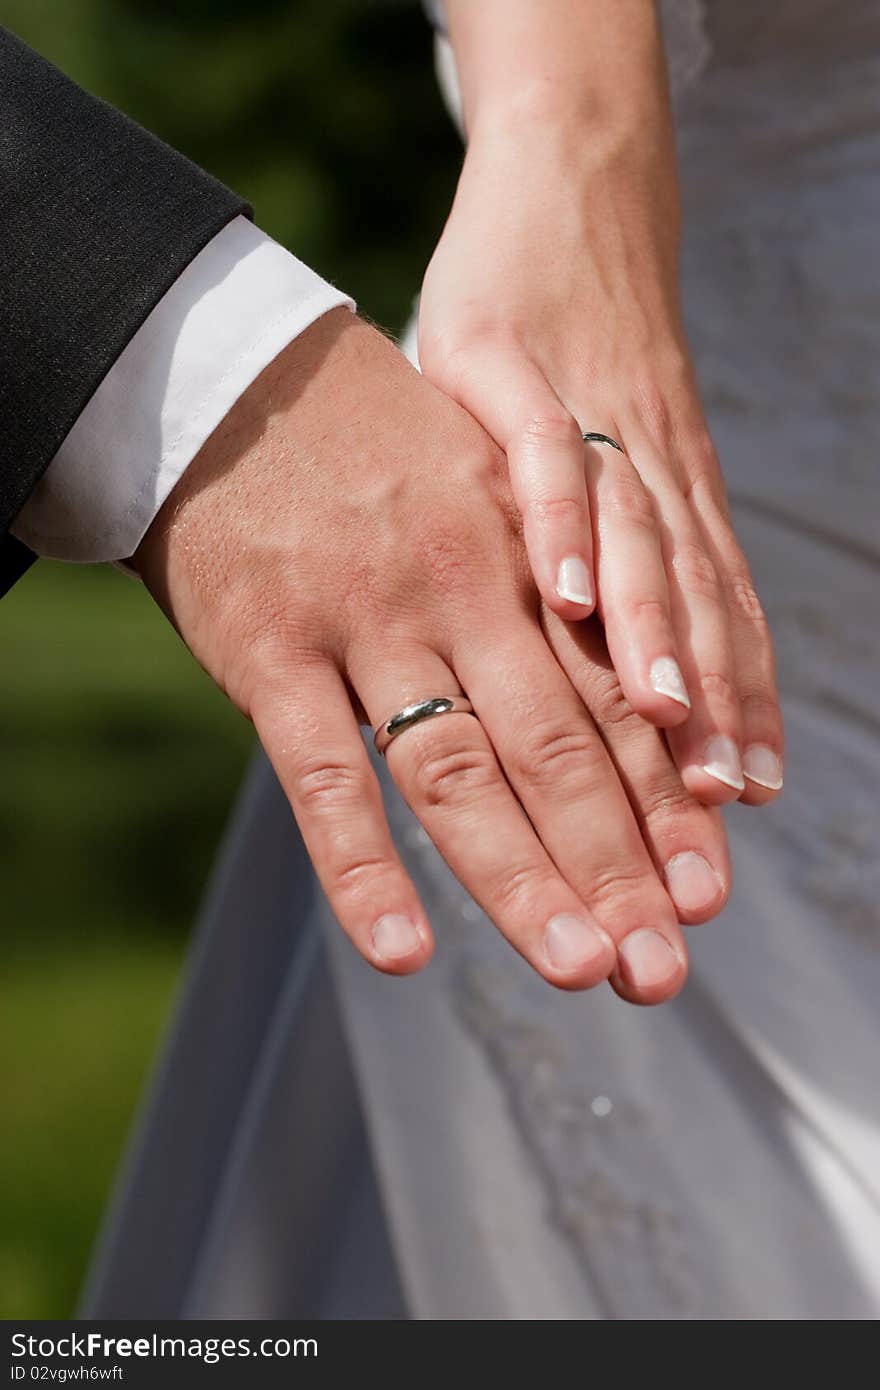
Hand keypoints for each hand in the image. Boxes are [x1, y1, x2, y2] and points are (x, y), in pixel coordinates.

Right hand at [135, 309, 726, 1004]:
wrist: (229, 380)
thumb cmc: (365, 443)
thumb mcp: (481, 487)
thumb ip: (542, 581)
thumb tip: (620, 688)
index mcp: (524, 557)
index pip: (614, 701)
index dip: (665, 805)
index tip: (705, 894)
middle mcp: (463, 592)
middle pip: (557, 749)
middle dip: (618, 866)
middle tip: (662, 969)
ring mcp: (366, 622)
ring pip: (456, 770)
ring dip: (521, 878)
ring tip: (579, 968)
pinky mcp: (270, 652)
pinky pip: (323, 775)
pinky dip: (364, 867)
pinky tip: (403, 952)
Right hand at [418, 114, 783, 806]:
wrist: (570, 185)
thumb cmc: (575, 343)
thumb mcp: (607, 461)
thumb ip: (610, 564)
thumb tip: (601, 678)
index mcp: (668, 498)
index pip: (718, 618)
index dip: (738, 711)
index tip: (745, 809)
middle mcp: (647, 466)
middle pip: (689, 602)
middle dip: (706, 709)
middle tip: (715, 805)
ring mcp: (584, 412)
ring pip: (636, 534)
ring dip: (656, 629)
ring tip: (669, 720)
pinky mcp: (502, 363)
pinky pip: (545, 450)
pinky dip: (560, 522)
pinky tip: (567, 594)